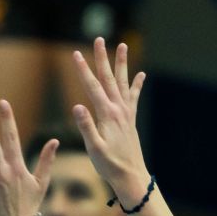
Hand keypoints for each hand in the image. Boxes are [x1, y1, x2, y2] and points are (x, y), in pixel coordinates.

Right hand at [69, 37, 149, 204]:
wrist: (131, 176)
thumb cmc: (109, 165)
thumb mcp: (93, 148)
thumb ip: (86, 127)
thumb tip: (77, 106)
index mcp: (107, 115)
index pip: (92, 87)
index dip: (82, 69)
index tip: (74, 54)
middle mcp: (118, 110)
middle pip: (108, 78)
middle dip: (101, 58)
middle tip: (98, 39)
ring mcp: (126, 113)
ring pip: (123, 82)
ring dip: (121, 64)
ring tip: (122, 45)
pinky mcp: (130, 120)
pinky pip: (134, 97)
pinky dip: (137, 85)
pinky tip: (141, 74)